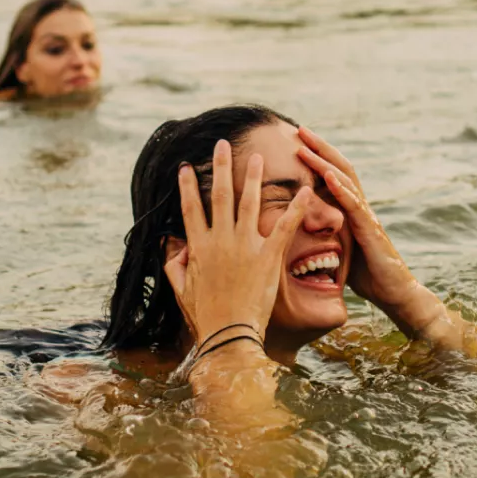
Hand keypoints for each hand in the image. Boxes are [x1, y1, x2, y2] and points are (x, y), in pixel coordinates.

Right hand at [164, 138, 309, 346]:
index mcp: (199, 247)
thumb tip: (170, 244)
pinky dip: (296, 207)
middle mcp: (221, 240)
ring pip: (249, 202)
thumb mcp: (180, 289)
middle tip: (223, 144)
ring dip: (253, 177)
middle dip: (221, 167)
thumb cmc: (204, 316)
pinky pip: (284, 226)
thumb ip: (174, 263)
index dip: (188, 186)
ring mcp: (245, 246)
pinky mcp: (268, 257)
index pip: (191, 209)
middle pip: (220, 196)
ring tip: (258, 157)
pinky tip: (306, 191)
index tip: (186, 167)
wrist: (229, 333)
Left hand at [295, 126, 417, 317]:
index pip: (333, 174)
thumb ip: (325, 235)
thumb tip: (298, 232)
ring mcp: (367, 217)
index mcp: (351, 210)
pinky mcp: (371, 232)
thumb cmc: (367, 275)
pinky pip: (354, 206)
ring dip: (324, 162)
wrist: (395, 294)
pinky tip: (327, 177)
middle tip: (299, 129)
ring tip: (305, 147)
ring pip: (346, 181)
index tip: (297, 140)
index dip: (317, 156)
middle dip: (320, 148)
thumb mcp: (339, 250)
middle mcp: (360, 207)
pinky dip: (341, 189)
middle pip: (340, 168)